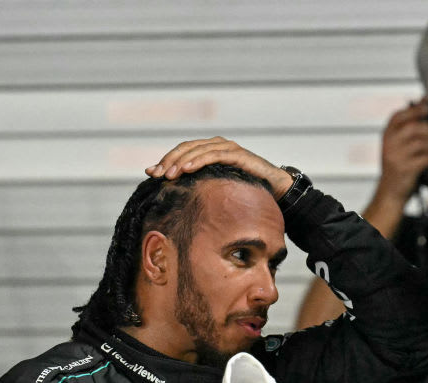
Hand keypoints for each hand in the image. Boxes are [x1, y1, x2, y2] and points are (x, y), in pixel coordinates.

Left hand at [145, 137, 294, 197]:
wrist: (276, 189)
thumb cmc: (246, 190)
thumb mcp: (219, 186)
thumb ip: (201, 184)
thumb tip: (177, 193)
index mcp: (209, 149)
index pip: (182, 151)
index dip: (165, 160)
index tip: (151, 173)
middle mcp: (217, 144)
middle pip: (186, 148)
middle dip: (168, 161)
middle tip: (156, 174)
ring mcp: (227, 147)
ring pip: (196, 150)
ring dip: (180, 162)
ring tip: (168, 174)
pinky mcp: (236, 154)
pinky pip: (213, 155)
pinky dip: (198, 161)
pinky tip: (186, 170)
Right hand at [373, 102, 427, 203]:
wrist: (390, 192)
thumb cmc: (398, 167)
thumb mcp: (396, 146)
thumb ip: (406, 130)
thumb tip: (424, 107)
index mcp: (387, 135)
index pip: (399, 116)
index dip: (415, 109)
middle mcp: (389, 143)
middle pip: (414, 127)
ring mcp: (396, 156)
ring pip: (422, 142)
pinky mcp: (405, 169)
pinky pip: (426, 158)